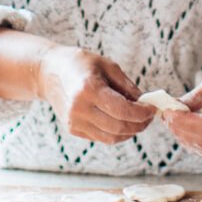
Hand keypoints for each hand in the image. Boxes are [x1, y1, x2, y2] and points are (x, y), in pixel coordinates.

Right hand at [37, 46, 153, 143]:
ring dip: (130, 132)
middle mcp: (79, 108)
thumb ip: (127, 86)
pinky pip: (101, 137)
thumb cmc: (81, 64)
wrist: (49, 72)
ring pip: (111, 137)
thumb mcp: (107, 65)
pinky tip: (124, 123)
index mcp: (89, 89)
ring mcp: (74, 122)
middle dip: (139, 124)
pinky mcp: (72, 129)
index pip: (123, 110)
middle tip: (149, 117)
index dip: (142, 113)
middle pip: (119, 126)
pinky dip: (117, 133)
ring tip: (139, 121)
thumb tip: (145, 103)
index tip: (152, 108)